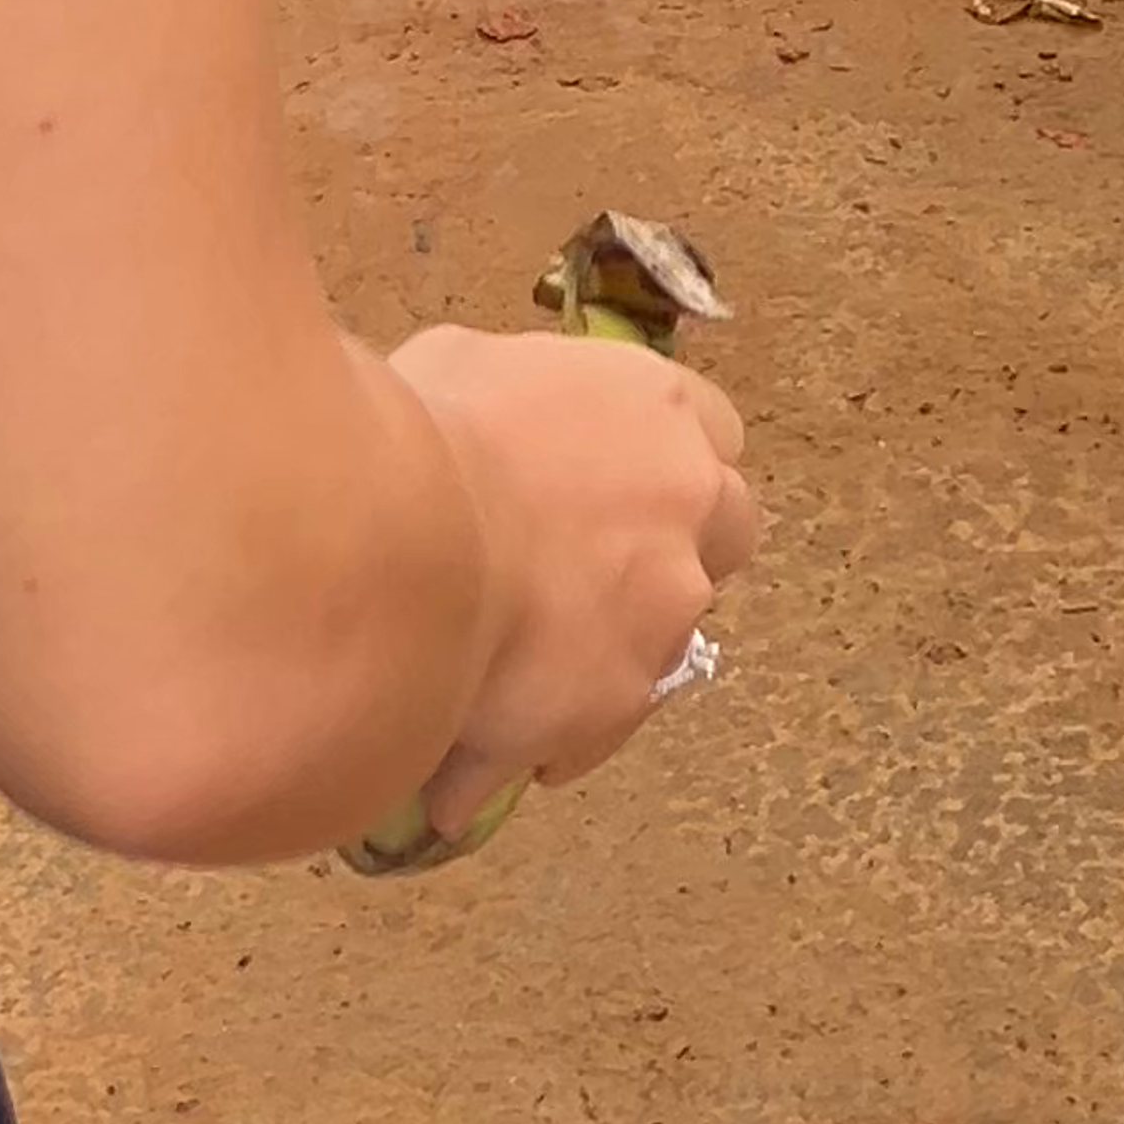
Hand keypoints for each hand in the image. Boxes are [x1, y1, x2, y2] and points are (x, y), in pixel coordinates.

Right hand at [385, 324, 754, 821]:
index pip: (714, 428)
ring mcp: (666, 609)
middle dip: (674, 555)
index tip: (620, 483)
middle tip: (592, 576)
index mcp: (658, 406)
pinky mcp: (619, 700)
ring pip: (666, 643)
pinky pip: (590, 734)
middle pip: (725, 534)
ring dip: (608, 654)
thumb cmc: (423, 431)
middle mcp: (686, 503)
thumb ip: (513, 394)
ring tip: (510, 681)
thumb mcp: (464, 364)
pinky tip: (474, 759)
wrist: (397, 542)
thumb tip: (481, 417)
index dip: (668, 461)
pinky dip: (544, 743)